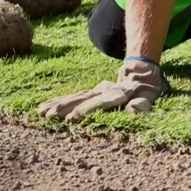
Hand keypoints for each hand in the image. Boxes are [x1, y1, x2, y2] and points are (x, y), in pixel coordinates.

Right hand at [37, 57, 169, 121]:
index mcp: (117, 94)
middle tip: (48, 116)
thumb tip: (134, 109)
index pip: (100, 102)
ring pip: (74, 97)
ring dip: (57, 105)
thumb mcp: (149, 96)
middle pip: (82, 99)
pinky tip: (44, 107)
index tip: (72, 118)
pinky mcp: (90, 93)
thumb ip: (142, 103)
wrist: (141, 72)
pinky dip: (58, 102)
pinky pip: (73, 98)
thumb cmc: (147, 90)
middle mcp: (103, 91)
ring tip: (41, 112)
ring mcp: (95, 91)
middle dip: (65, 108)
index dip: (87, 110)